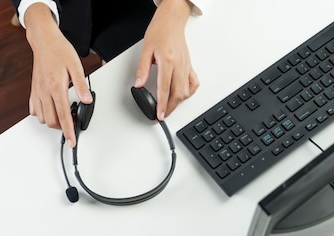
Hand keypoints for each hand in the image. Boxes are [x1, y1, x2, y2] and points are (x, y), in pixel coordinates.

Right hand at [24, 3, 92, 147]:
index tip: (72, 141)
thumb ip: (81, 85)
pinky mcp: (33, 89)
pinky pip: (34, 109)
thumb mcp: (76, 66)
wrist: (44, 41)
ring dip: (52, 121)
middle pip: (52, 120)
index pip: (64, 115)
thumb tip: (87, 100)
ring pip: (42, 117)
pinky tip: (50, 109)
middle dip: (62, 127)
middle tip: (73, 123)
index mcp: (56, 87)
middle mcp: (45, 91)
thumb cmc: (60, 51)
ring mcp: (37, 91)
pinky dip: (42, 114)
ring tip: (64, 115)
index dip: (68, 131)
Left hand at [135, 0, 198, 120]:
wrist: (172, 21)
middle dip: (170, 108)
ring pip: (187, 91)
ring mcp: (186, 66)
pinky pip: (193, 83)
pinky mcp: (190, 66)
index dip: (162, 104)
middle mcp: (179, 65)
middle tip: (162, 116)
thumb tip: (139, 84)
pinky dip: (189, 93)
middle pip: (178, 93)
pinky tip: (182, 95)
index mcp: (168, 61)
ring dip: (178, 102)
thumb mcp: (146, 49)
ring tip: (169, 108)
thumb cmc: (160, 32)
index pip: (165, 88)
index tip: (159, 115)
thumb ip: (142, 69)